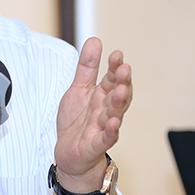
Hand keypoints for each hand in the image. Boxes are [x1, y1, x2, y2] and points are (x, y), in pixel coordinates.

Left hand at [53, 38, 132, 188]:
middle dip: (121, 82)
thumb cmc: (77, 121)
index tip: (116, 54)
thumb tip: (95, 40)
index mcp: (101, 96)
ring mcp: (102, 127)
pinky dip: (111, 130)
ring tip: (120, 89)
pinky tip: (114, 122)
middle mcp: (105, 110)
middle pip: (116, 95)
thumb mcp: (78, 89)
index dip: (113, 67)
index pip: (110, 79)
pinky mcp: (96, 144)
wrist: (69, 154)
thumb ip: (87, 67)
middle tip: (124, 68)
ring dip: (118, 102)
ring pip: (114, 114)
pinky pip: (106, 138)